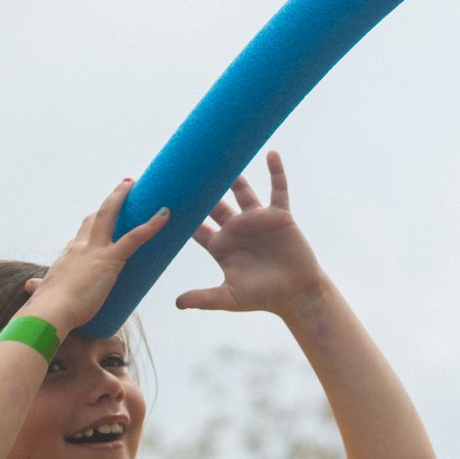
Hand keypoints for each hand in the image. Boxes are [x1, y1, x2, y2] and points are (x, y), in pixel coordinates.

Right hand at [22, 180, 172, 332]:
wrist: (50, 312)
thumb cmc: (49, 307)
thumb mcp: (44, 291)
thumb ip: (40, 287)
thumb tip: (30, 286)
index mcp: (68, 255)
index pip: (83, 233)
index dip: (95, 222)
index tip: (103, 215)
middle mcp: (79, 246)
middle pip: (96, 216)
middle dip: (113, 200)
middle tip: (127, 185)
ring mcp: (94, 250)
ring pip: (110, 215)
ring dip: (124, 197)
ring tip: (138, 186)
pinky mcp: (109, 260)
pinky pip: (134, 237)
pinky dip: (152, 225)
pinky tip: (165, 214)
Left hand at [173, 152, 329, 319]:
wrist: (297, 294)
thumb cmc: (263, 296)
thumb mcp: (230, 297)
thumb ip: (204, 298)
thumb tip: (178, 304)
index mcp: (221, 246)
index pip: (195, 226)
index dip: (180, 213)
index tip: (163, 197)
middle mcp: (237, 229)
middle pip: (214, 203)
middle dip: (201, 187)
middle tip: (186, 167)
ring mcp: (258, 220)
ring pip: (242, 192)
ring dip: (233, 175)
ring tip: (222, 154)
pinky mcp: (280, 216)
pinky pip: (278, 189)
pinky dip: (276, 172)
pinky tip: (271, 154)